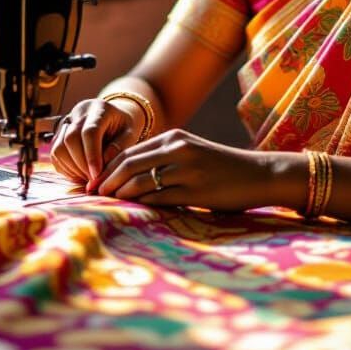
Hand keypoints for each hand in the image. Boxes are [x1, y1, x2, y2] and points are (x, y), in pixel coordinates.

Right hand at [49, 98, 143, 189]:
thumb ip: (120, 147)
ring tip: (87, 178)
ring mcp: (66, 122)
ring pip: (59, 147)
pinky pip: (55, 154)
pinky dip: (65, 168)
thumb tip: (103, 164)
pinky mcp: (58, 134)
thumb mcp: (131, 133)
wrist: (113, 117)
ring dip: (72, 168)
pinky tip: (79, 174)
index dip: (92, 155)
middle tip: (93, 180)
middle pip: (71, 139)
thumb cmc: (123, 126)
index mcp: (99, 108)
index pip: (90, 131)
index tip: (97, 175)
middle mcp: (79, 112)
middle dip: (81, 164)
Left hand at [95, 128, 272, 210]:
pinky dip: (140, 205)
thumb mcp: (192, 153)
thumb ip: (164, 158)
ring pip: (139, 182)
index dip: (107, 167)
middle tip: (92, 195)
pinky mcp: (195, 192)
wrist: (258, 175)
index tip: (94, 182)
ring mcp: (186, 170)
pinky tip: (132, 211)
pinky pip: (158, 199)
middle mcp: (178, 149)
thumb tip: (129, 176)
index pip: (129, 152)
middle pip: (128, 164)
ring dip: (119, 194)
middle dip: (105, 181)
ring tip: (106, 204)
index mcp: (174, 138)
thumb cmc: (223, 168)